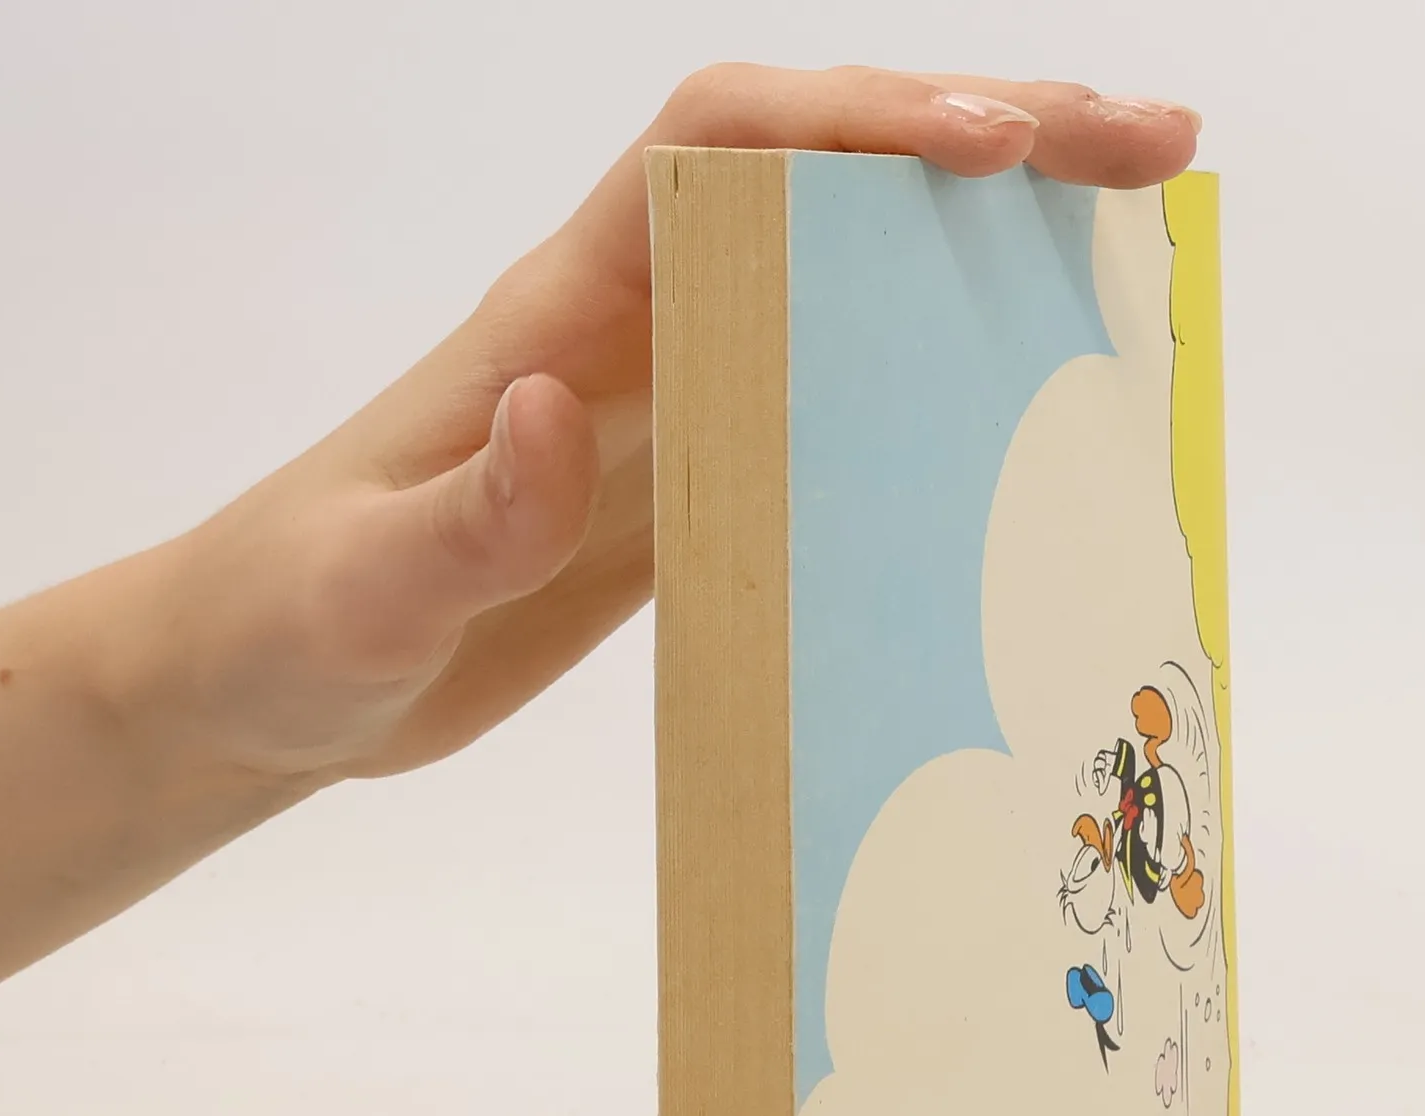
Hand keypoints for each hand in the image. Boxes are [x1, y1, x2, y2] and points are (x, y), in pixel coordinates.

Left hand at [167, 66, 1200, 782]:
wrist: (271, 683)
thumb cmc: (294, 623)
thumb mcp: (364, 586)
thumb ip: (463, 513)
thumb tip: (561, 407)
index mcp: (563, 308)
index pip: (723, 146)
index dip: (861, 123)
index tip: (994, 145)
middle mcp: (640, 321)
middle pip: (829, 179)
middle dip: (993, 140)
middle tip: (1153, 150)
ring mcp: (680, 397)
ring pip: (854, 275)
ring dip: (994, 247)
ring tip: (1136, 246)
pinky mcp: (699, 483)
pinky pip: (840, 397)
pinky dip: (942, 375)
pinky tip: (1031, 403)